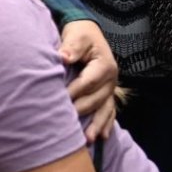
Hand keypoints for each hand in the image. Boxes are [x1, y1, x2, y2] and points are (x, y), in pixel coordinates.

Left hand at [60, 20, 119, 140]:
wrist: (88, 32)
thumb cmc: (80, 34)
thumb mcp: (77, 36)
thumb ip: (71, 47)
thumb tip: (64, 57)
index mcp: (105, 65)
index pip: (88, 82)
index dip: (74, 91)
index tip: (60, 100)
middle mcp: (111, 79)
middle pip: (96, 99)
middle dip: (82, 111)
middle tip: (67, 123)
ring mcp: (111, 89)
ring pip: (105, 109)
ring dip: (97, 125)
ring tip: (88, 139)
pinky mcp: (107, 94)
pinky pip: (109, 111)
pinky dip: (106, 124)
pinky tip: (102, 137)